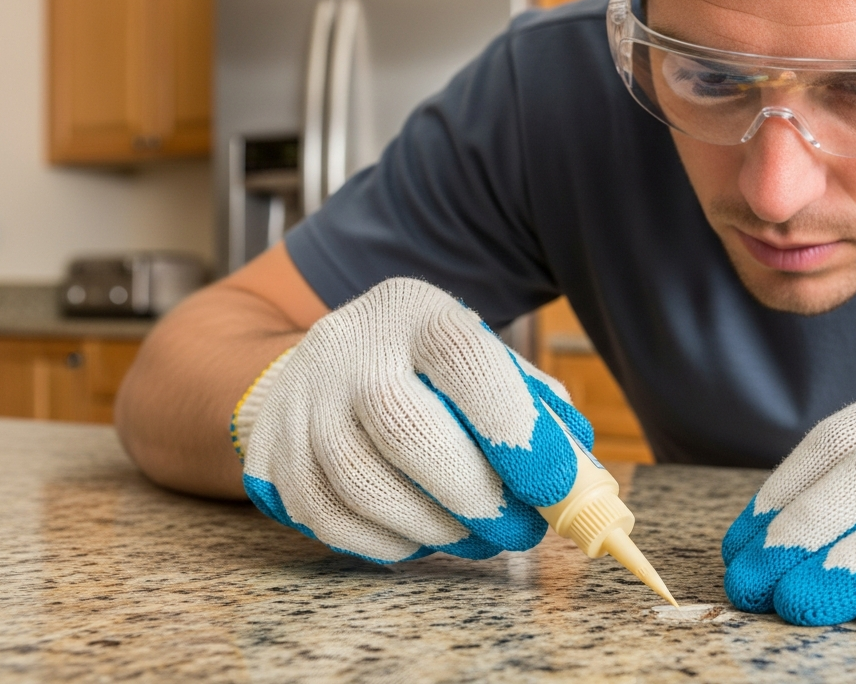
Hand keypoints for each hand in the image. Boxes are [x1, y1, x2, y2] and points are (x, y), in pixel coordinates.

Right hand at [231, 277, 592, 562]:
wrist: (321, 364)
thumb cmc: (426, 370)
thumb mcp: (480, 358)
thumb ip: (535, 408)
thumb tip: (582, 478)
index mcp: (415, 312)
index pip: (465, 357)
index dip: (515, 428)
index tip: (557, 485)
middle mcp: (349, 347)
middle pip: (405, 427)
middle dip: (475, 495)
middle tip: (519, 530)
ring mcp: (301, 402)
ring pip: (362, 484)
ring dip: (434, 528)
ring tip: (476, 537)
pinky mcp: (273, 456)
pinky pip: (329, 520)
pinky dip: (386, 543)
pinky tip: (422, 538)